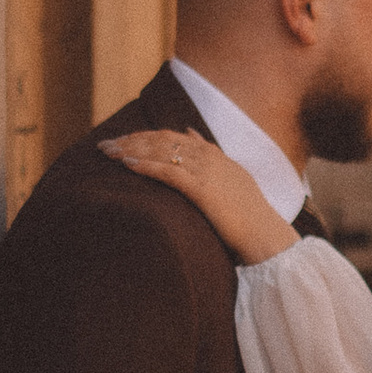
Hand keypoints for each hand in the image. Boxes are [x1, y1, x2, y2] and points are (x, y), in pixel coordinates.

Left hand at [100, 130, 297, 263]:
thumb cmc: (250, 219)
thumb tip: (192, 135)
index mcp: (217, 157)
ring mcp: (207, 172)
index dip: (146, 137)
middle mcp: (211, 159)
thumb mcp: (233, 182)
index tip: (124, 141)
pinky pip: (169, 172)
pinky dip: (146, 165)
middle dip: (131, 140)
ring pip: (162, 152)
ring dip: (131, 149)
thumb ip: (213, 160)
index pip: (175, 137)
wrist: (266, 237)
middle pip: (163, 140)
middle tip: (105, 144)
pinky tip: (127, 165)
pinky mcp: (203, 189)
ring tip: (108, 152)